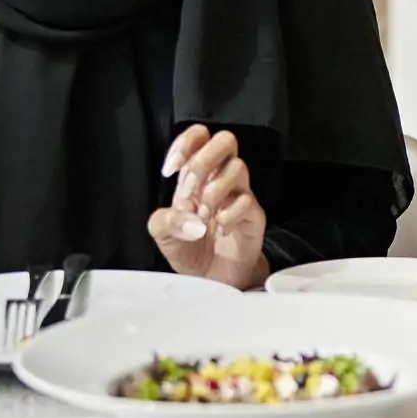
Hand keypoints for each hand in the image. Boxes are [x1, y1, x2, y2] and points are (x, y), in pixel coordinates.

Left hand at [148, 126, 268, 289]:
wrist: (213, 279)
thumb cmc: (190, 251)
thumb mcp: (162, 236)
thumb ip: (163, 221)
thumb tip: (187, 217)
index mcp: (195, 177)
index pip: (199, 137)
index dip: (186, 143)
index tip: (172, 168)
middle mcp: (219, 179)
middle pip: (225, 140)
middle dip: (204, 160)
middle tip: (191, 188)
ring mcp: (240, 195)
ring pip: (238, 167)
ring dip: (214, 193)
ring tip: (204, 217)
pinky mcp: (255, 214)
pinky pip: (247, 201)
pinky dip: (229, 216)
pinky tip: (221, 229)